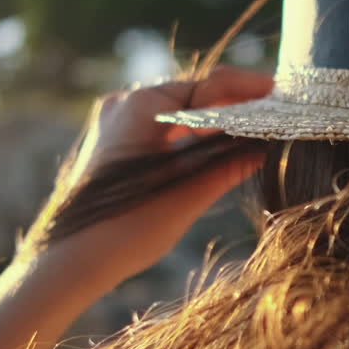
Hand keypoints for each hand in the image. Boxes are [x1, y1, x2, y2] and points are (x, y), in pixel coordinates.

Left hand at [20, 66, 272, 295]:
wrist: (67, 263)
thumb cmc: (125, 230)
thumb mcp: (187, 196)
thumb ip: (228, 165)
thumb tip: (266, 147)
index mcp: (141, 106)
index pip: (208, 86)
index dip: (247, 90)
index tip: (281, 95)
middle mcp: (126, 104)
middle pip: (194, 95)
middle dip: (235, 106)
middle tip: (275, 117)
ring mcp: (117, 122)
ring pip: (180, 113)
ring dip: (216, 123)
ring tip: (255, 134)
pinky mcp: (115, 143)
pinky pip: (164, 129)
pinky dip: (193, 137)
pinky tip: (219, 149)